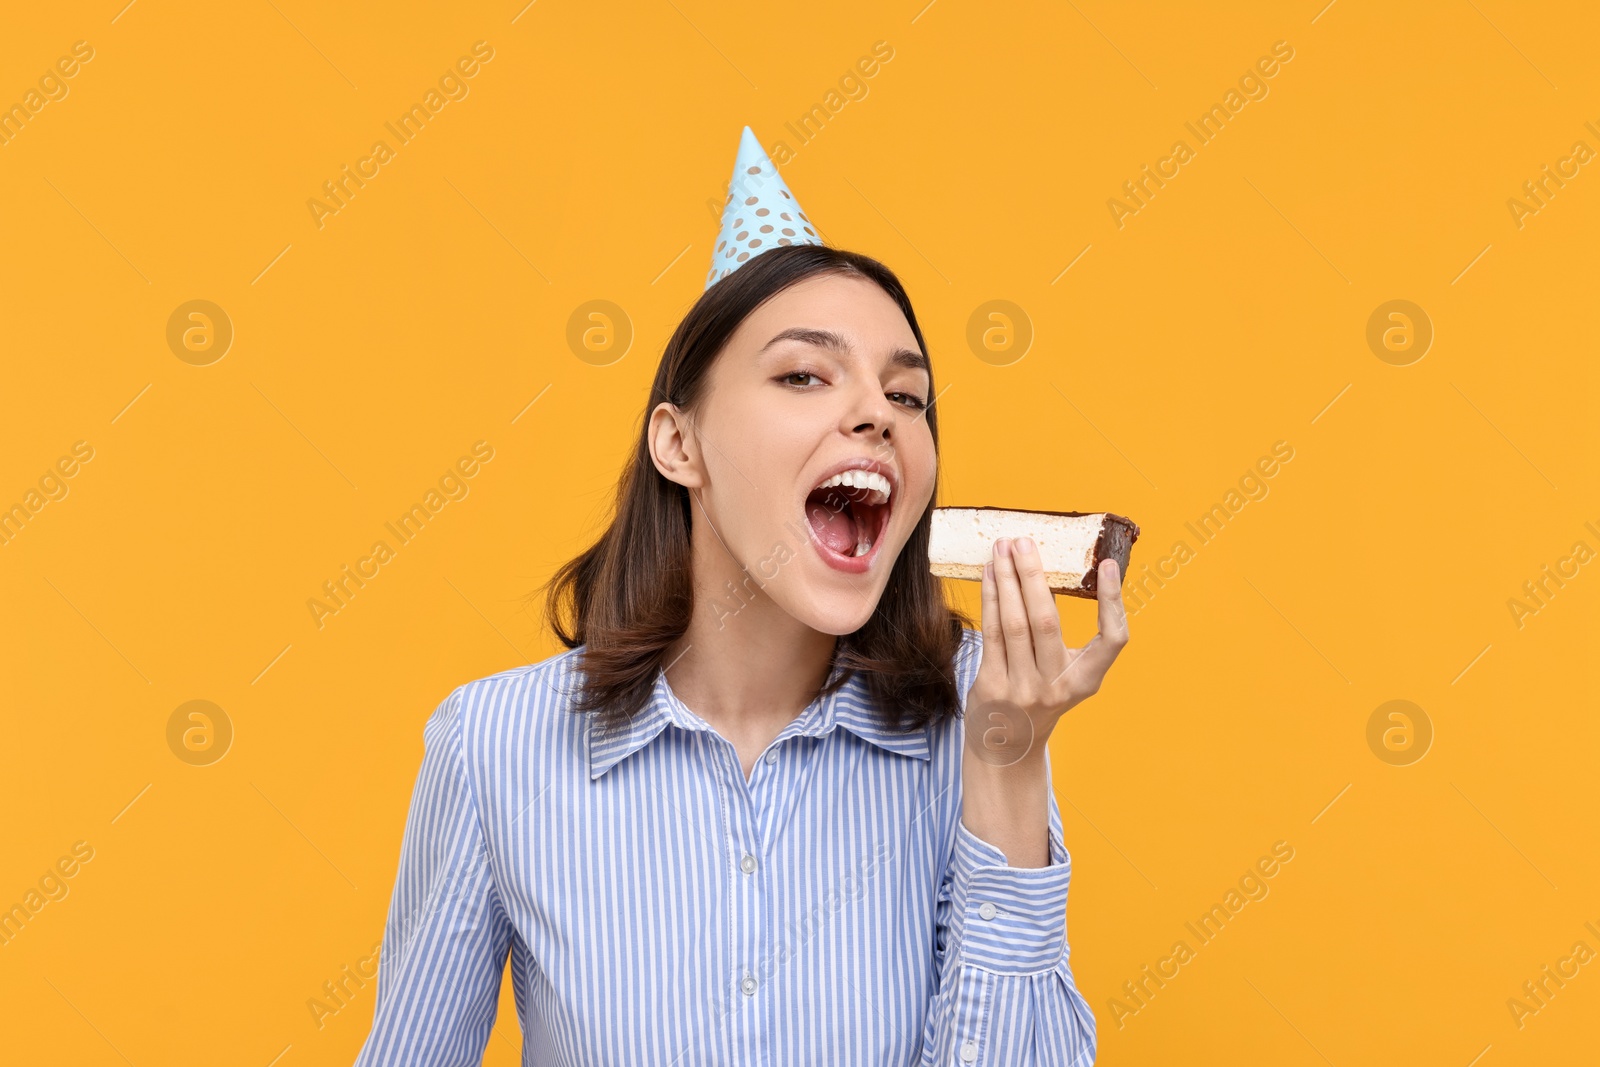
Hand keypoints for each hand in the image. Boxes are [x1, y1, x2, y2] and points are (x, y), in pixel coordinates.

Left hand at [964, 537, 1130, 767]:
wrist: (1006, 746)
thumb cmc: (1038, 696)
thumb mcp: (1063, 674)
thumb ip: (1061, 636)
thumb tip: (1050, 572)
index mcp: (1086, 680)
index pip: (1113, 640)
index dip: (1113, 602)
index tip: (1108, 566)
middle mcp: (1058, 686)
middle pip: (1047, 620)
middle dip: (1033, 575)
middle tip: (1024, 541)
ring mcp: (1023, 688)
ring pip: (1014, 622)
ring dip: (1006, 580)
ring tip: (1001, 548)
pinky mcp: (993, 686)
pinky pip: (992, 633)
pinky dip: (990, 599)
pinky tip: (989, 574)